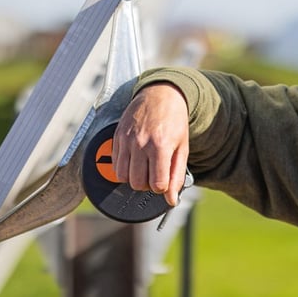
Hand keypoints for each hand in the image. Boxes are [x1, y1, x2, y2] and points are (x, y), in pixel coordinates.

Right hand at [112, 83, 189, 205]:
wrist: (161, 96)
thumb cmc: (175, 123)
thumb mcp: (182, 149)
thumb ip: (177, 176)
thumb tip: (172, 201)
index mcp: (161, 147)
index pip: (157, 184)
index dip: (161, 188)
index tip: (164, 181)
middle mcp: (141, 144)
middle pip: (137, 183)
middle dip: (147, 184)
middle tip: (155, 173)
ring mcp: (126, 140)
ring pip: (123, 177)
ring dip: (133, 177)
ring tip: (144, 167)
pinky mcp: (117, 137)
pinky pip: (115, 164)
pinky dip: (124, 167)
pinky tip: (135, 159)